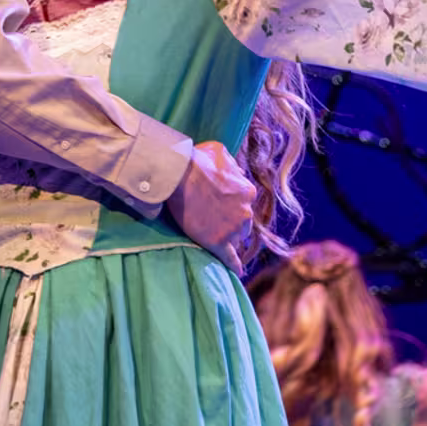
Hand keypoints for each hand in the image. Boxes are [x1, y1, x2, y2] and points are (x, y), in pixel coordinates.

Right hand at [166, 140, 253, 276]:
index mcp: (247, 191)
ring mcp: (233, 228)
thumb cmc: (197, 160)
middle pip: (243, 224)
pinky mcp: (219, 242)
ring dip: (227, 236)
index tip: (222, 207)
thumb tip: (234, 171)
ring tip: (214, 236)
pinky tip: (237, 272)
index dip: (232, 206)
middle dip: (232, 223)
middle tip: (215, 220)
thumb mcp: (221, 153)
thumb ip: (231, 166)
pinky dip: (233, 265)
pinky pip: (230, 258)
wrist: (179, 174)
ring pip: (236, 238)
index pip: (244, 205)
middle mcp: (245, 211)